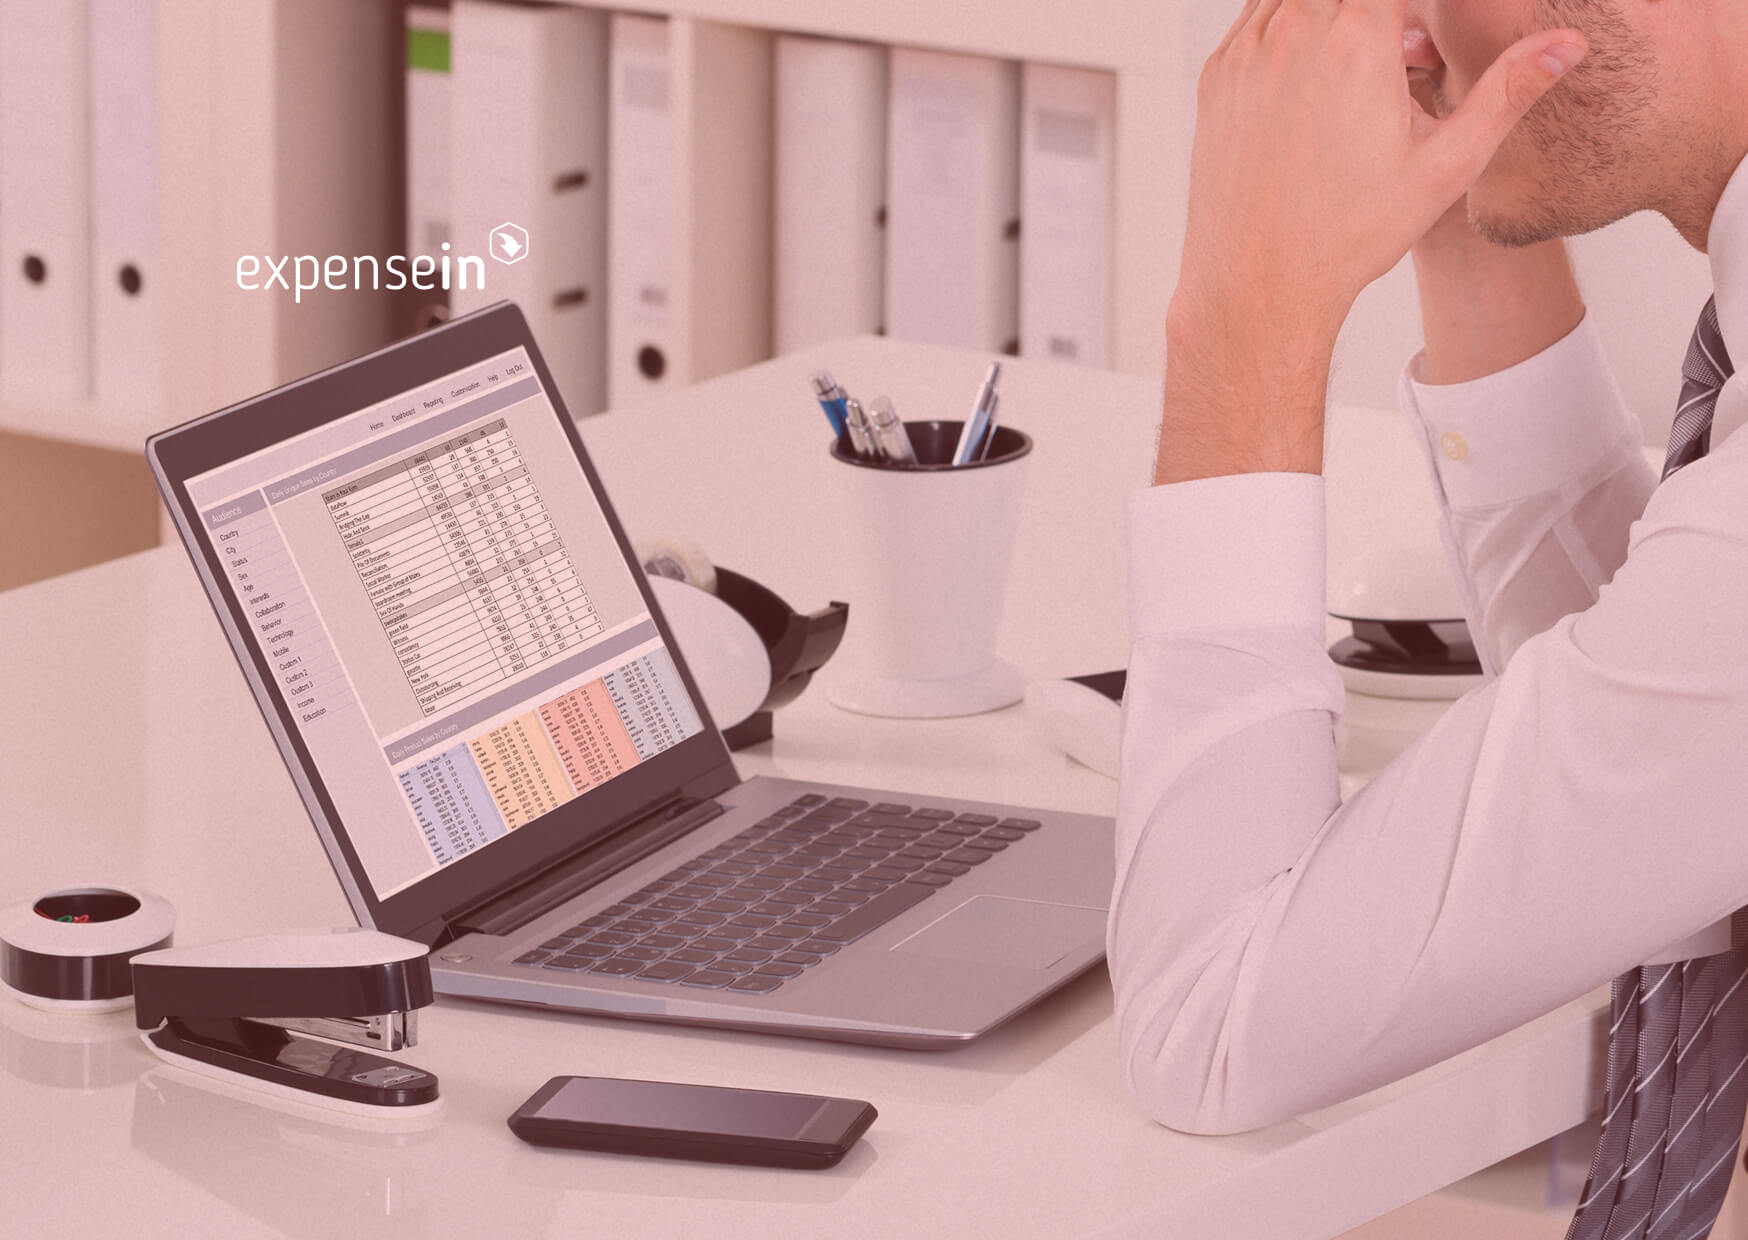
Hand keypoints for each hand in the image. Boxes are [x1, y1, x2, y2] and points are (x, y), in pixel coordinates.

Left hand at [1172, 0, 1585, 348]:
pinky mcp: (1216, 76)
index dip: (1424, 2)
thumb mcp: (1446, 165)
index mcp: (1355, 39)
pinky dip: (1295, 22)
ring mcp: (1246, 51)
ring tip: (1376, 59)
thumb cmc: (1349, 235)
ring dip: (1340, 9)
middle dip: (1386, 8)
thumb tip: (1569, 43)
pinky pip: (1258, 16)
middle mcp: (1293, 31)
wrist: (1258, 284)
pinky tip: (1323, 72)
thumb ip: (1508, 91)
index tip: (1426, 32)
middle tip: (1404, 54)